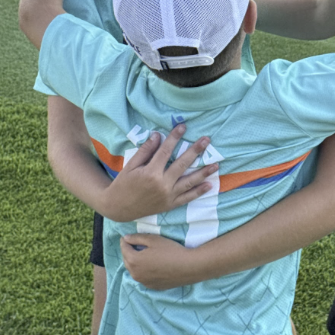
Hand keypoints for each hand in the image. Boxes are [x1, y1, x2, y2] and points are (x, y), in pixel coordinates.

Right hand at [100, 124, 216, 221]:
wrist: (118, 208)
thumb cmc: (123, 184)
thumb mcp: (131, 165)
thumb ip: (145, 151)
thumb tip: (158, 136)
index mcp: (150, 173)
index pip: (166, 151)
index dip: (175, 137)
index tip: (183, 127)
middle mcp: (162, 184)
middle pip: (182, 164)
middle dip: (195, 151)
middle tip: (207, 140)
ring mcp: (168, 196)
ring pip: (189, 182)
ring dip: (204, 173)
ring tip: (216, 164)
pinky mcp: (170, 205)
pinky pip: (187, 198)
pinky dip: (199, 192)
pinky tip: (209, 185)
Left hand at [120, 233, 195, 289]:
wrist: (188, 267)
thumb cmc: (170, 250)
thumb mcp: (153, 240)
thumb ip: (137, 238)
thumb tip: (125, 238)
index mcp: (134, 261)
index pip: (124, 249)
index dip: (124, 241)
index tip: (126, 237)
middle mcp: (135, 274)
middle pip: (127, 260)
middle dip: (128, 252)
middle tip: (133, 244)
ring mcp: (144, 282)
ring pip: (134, 271)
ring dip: (135, 263)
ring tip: (142, 255)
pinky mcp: (152, 286)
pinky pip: (143, 277)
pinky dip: (143, 271)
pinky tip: (151, 266)